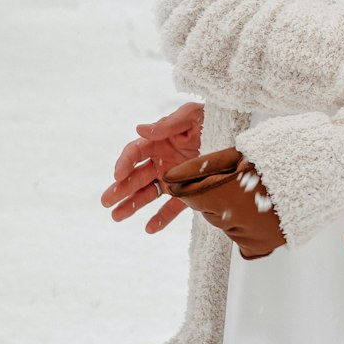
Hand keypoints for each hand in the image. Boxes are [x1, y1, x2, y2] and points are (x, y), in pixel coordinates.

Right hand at [100, 101, 203, 232]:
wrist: (237, 134)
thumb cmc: (212, 117)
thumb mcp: (192, 115)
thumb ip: (168, 124)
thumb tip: (140, 129)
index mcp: (161, 140)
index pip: (136, 152)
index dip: (124, 163)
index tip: (117, 175)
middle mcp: (164, 160)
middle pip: (137, 175)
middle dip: (120, 188)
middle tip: (106, 201)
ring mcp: (174, 177)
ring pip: (149, 193)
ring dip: (133, 204)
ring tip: (117, 216)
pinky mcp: (188, 191)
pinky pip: (173, 206)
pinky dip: (161, 218)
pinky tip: (149, 228)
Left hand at [163, 148, 285, 259]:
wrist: (318, 172)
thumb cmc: (280, 155)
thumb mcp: (240, 153)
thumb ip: (204, 167)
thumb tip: (172, 176)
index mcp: (227, 195)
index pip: (191, 196)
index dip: (188, 185)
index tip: (188, 178)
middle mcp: (235, 223)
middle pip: (207, 210)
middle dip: (214, 194)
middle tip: (240, 178)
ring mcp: (248, 238)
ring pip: (222, 223)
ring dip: (230, 209)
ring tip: (256, 191)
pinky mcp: (259, 247)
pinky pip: (238, 237)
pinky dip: (243, 224)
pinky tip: (260, 209)